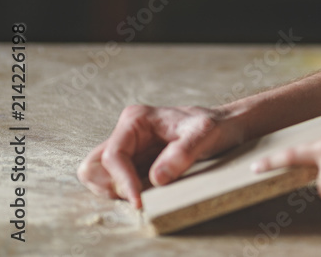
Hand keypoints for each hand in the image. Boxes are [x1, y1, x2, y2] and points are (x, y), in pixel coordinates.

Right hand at [77, 105, 242, 208]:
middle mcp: (127, 133)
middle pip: (94, 166)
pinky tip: (146, 193)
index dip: (122, 180)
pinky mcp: (135, 163)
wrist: (226, 127)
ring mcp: (129, 149)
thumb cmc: (215, 125)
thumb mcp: (205, 135)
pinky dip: (123, 191)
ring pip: (98, 176)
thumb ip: (182, 153)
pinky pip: (114, 182)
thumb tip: (157, 178)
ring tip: (141, 196)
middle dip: (111, 185)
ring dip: (114, 190)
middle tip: (137, 196)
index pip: (113, 155)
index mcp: (137, 120)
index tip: (138, 200)